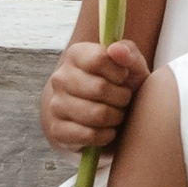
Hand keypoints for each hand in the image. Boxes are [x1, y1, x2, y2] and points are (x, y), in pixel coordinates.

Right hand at [40, 36, 146, 158]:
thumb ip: (128, 53)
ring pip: (97, 114)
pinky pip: (88, 135)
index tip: (124, 78)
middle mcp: (60, 78)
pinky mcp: (56, 130)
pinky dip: (106, 136)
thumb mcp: (132, 65)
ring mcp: (55, 104)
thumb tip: (115, 50)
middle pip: (100, 88)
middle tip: (124, 100)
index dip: (120, 72)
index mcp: (76, 55)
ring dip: (116, 117)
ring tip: (117, 114)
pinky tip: (108, 131)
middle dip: (122, 97)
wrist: (104, 115)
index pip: (100, 59)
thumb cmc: (121, 84)